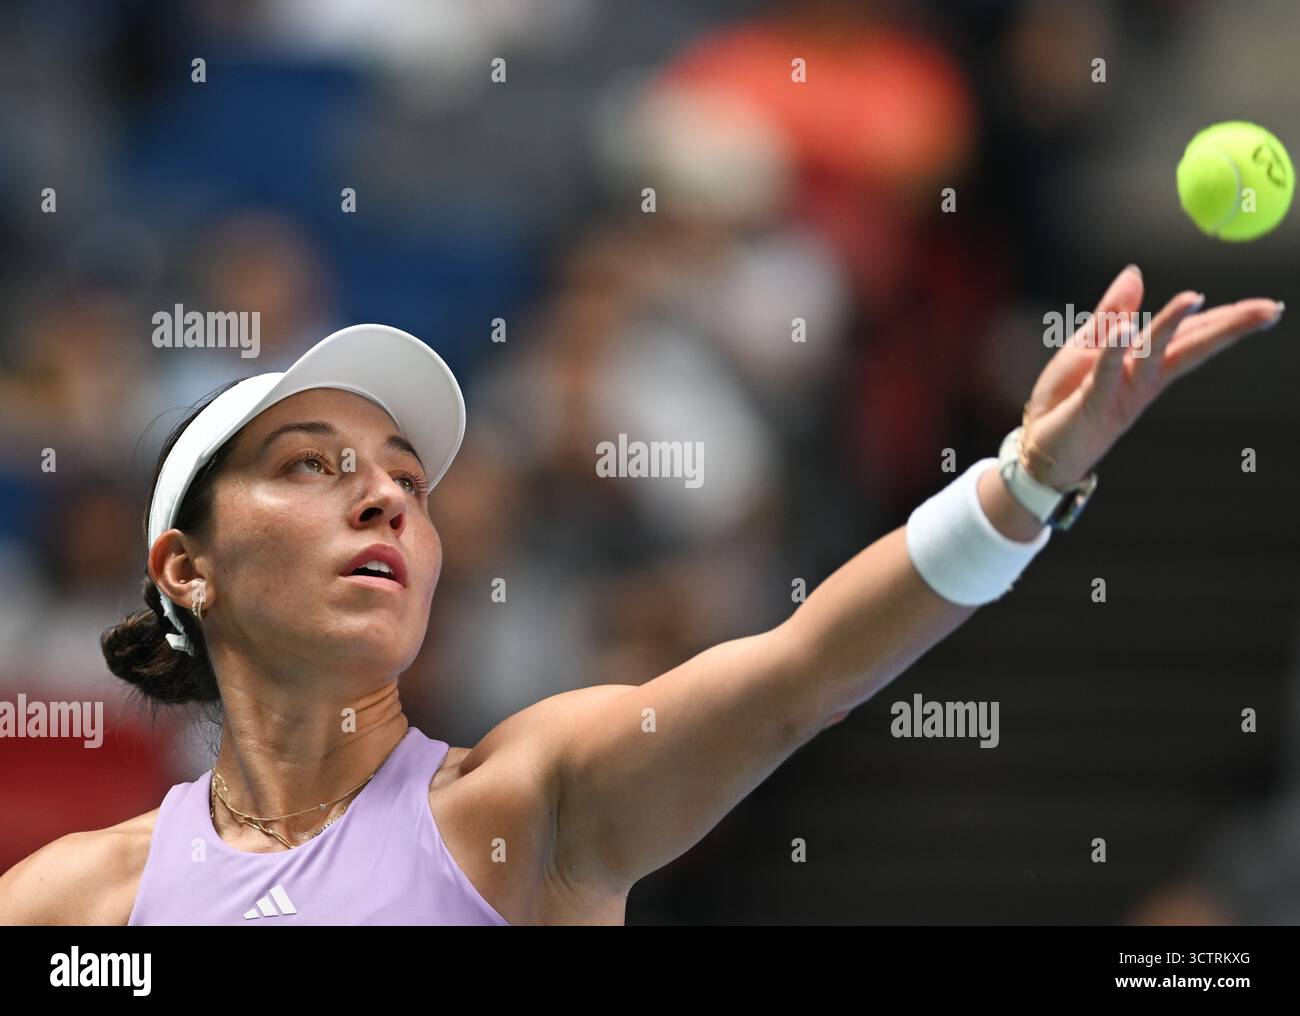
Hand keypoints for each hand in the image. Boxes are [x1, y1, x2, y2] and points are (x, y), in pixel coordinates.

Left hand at [1022, 265, 1282, 487]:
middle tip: (1269, 310)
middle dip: (1228, 327)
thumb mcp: (1088, 345)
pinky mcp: (1094, 404)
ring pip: (1152, 356)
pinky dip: (1115, 352)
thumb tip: (1135, 273)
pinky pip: (1106, 374)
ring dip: (1171, 325)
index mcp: (1146, 363)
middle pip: (1189, 347)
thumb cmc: (1066, 396)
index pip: (1191, 334)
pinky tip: (1127, 330)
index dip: (1226, 319)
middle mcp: (1143, 379)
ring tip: (1194, 297)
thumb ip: (1112, 312)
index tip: (1266, 307)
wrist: (1037, 444)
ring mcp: (1121, 393)